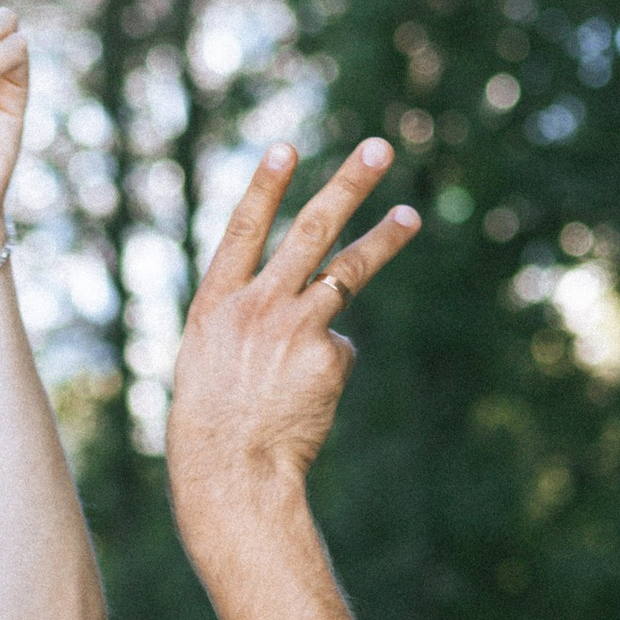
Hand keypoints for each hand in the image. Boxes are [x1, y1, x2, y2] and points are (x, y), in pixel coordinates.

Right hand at [166, 137, 418, 565]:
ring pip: (348, 271)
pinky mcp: (329, 355)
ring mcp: (295, 327)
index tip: (286, 147)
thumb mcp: (208, 359)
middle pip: (311, 231)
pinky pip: (338, 347)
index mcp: (214, 305)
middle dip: (346, 186)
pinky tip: (308, 396)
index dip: (264, 187)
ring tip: (412, 216)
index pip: (241, 231)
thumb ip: (245, 318)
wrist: (231, 472)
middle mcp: (256, 305)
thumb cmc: (213, 423)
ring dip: (383, 240)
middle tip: (378, 149)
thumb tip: (315, 299)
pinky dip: (327, 366)